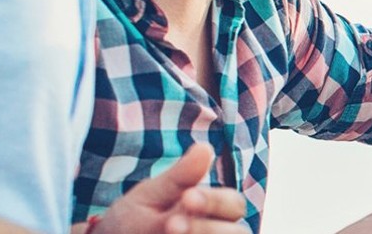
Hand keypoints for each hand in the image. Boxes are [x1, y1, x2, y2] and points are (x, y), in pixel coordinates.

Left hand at [88, 145, 249, 233]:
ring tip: (169, 231)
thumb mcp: (150, 196)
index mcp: (213, 209)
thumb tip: (204, 147)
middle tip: (172, 224)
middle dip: (208, 227)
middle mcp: (218, 232)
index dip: (214, 201)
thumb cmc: (133, 219)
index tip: (187, 196)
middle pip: (238, 231)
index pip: (232, 204)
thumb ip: (179, 177)